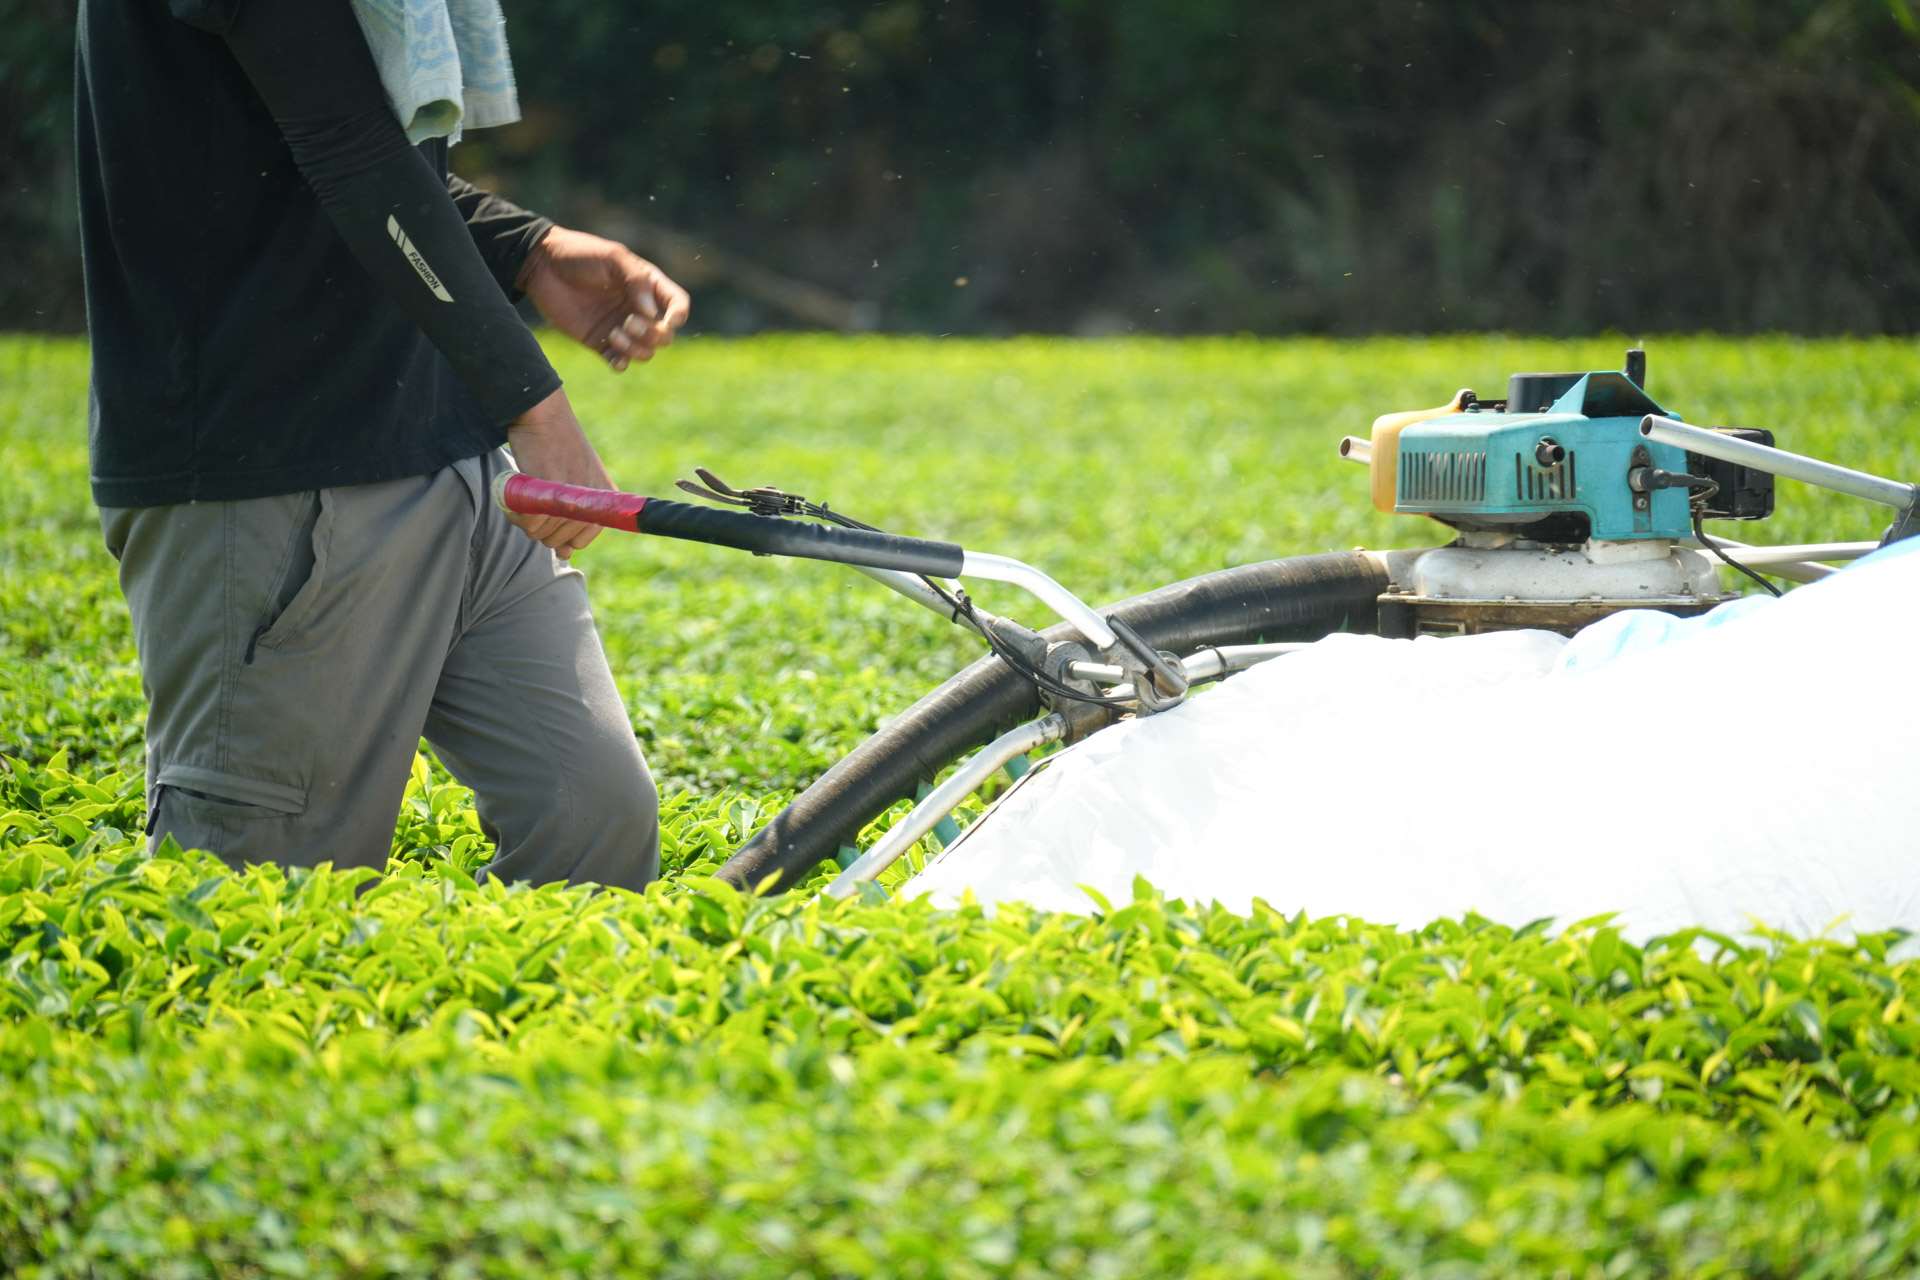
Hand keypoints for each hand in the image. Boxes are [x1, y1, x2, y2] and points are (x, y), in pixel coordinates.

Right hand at [504, 388, 612, 557]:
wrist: (544, 414)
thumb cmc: (554, 448)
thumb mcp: (571, 484)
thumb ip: (571, 519)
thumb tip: (565, 555)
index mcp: (605, 500)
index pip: (581, 541)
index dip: (558, 535)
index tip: (546, 516)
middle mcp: (594, 501)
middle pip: (558, 541)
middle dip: (538, 528)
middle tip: (530, 502)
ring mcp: (574, 496)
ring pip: (541, 535)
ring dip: (524, 521)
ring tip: (523, 497)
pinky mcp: (553, 488)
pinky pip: (531, 522)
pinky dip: (516, 515)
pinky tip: (515, 498)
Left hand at [517, 226, 690, 371]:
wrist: (541, 265)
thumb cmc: (579, 254)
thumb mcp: (612, 257)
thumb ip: (636, 281)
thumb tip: (651, 312)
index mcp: (647, 286)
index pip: (677, 305)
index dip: (678, 316)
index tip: (666, 321)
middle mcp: (638, 309)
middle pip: (664, 335)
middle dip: (652, 335)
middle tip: (629, 323)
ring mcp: (620, 327)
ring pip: (645, 352)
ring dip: (636, 349)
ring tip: (615, 335)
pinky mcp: (600, 341)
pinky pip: (620, 361)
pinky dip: (621, 364)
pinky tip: (613, 358)